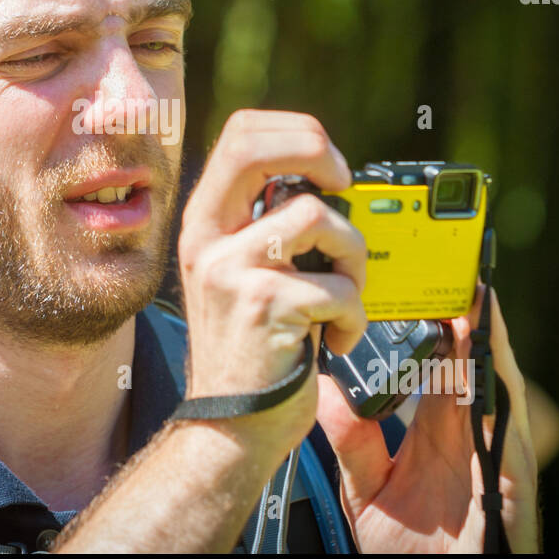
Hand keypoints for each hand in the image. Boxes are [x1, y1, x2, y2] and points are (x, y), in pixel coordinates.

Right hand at [176, 110, 367, 452]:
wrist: (230, 426)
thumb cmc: (249, 350)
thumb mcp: (240, 273)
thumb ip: (265, 223)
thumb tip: (322, 180)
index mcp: (204, 223)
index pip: (239, 135)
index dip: (294, 131)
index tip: (328, 166)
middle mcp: (208, 239)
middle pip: (259, 148)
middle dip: (318, 153)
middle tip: (344, 185)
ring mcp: (231, 270)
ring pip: (319, 217)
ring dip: (354, 259)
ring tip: (345, 298)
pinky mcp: (264, 305)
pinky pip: (338, 286)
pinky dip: (354, 316)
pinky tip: (337, 339)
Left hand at [315, 284, 540, 551]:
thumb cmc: (409, 552)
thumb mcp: (366, 487)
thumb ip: (353, 440)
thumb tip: (328, 391)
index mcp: (437, 433)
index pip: (435, 363)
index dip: (426, 321)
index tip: (406, 280)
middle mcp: (467, 433)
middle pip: (467, 357)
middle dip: (457, 308)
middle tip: (440, 256)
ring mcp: (491, 448)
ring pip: (491, 373)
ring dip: (483, 326)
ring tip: (469, 279)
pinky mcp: (510, 471)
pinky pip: (507, 411)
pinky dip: (500, 370)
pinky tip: (487, 337)